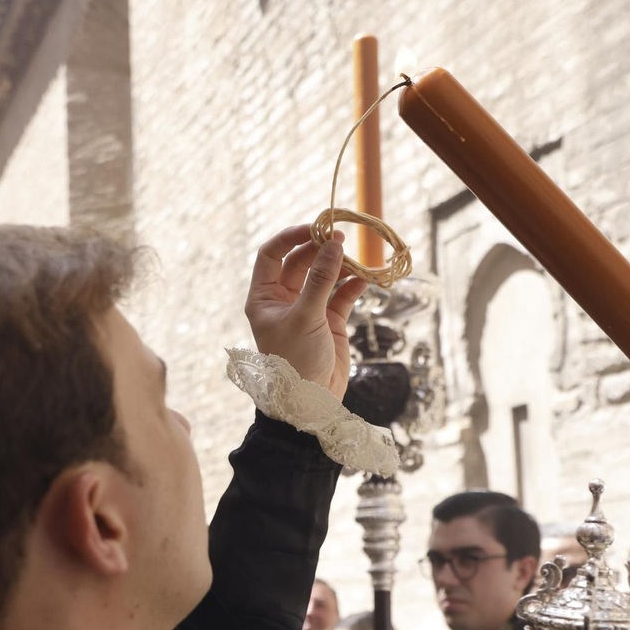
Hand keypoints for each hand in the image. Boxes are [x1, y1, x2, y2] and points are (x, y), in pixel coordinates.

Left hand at [243, 226, 368, 398]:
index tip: (316, 227)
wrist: (310, 402)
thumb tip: (333, 243)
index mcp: (263, 297)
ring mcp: (307, 309)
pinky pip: (341, 295)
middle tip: (342, 238)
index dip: (291, 236)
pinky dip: (353, 285)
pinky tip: (366, 279)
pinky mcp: (329, 321)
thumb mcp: (305, 316)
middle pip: (300, 261)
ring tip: (357, 257)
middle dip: (320, 249)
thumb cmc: (295, 361)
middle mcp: (283, 300)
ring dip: (339, 265)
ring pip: (324, 275)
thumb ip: (321, 279)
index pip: (272, 254)